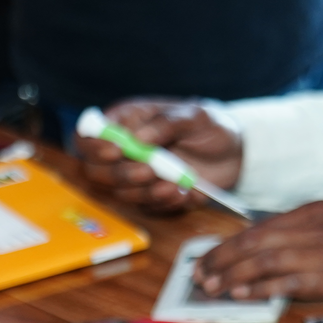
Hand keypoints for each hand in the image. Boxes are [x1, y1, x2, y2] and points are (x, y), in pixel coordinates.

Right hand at [75, 100, 242, 212]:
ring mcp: (135, 176)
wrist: (235, 153)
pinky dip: (162, 203)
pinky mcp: (151, 196)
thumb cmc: (210, 125)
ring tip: (173, 184)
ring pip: (119, 193)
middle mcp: (123, 151)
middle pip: (96, 170)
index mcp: (125, 122)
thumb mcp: (195, 115)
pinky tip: (182, 194)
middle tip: (150, 171)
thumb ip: (166, 122)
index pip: (88, 136)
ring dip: (143, 192)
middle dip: (121, 174)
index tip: (117, 151)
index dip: (93, 146)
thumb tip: (139, 136)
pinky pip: (145, 207)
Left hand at [194, 201, 322, 299]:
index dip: (229, 244)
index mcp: (315, 211)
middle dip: (222, 260)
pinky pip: (289, 283)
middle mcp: (314, 228)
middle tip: (200, 275)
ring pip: (265, 262)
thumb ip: (310, 229)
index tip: (209, 257)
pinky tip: (243, 294)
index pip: (260, 228)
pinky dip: (262, 288)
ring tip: (212, 287)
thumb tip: (277, 245)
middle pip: (255, 244)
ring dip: (233, 275)